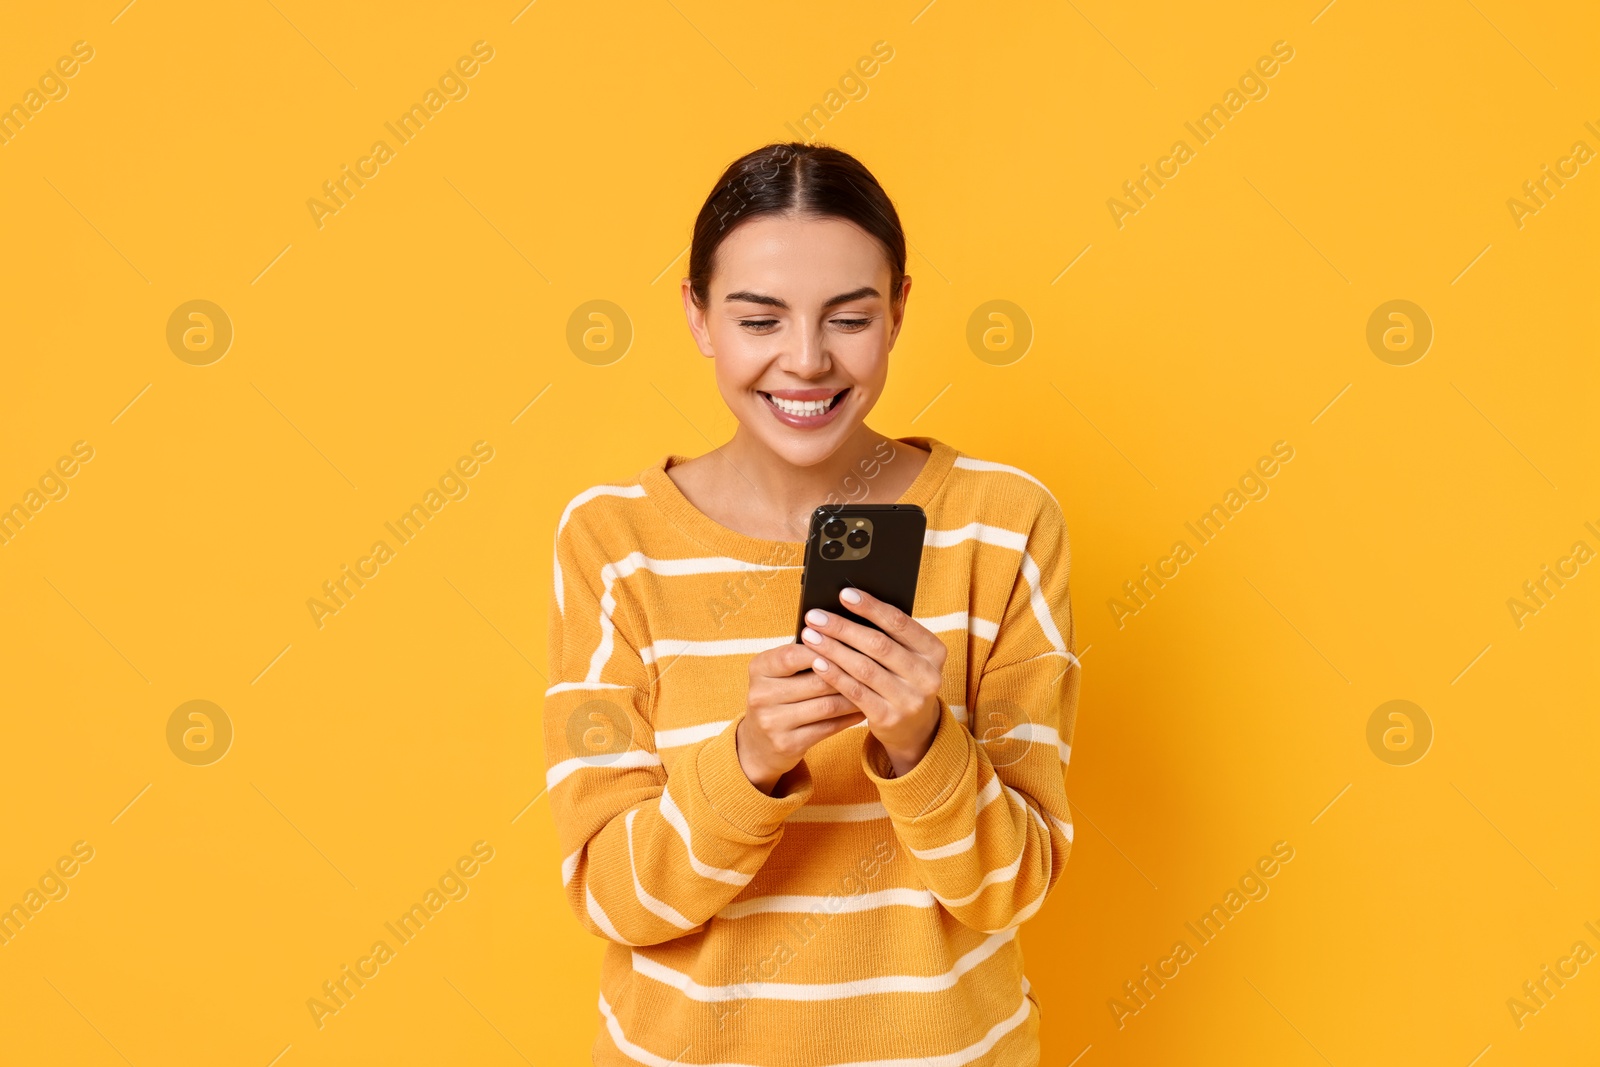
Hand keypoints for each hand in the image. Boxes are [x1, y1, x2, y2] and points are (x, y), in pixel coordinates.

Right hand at [738, 641, 864, 794]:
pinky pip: (827, 728)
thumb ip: (803, 655)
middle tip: (873, 668)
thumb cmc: (779, 696)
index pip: (793, 654)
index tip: (850, 644)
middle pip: (816, 681)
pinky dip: (848, 718)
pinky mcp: (787, 744)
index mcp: (759, 669)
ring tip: (872, 689)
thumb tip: (845, 636)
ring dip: (853, 698)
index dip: (824, 649)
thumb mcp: (778, 673)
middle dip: (848, 674)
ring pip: (826, 706)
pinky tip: (862, 710)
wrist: (758, 744)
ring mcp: (772, 722)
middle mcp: (760, 695)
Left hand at [799, 588, 946, 776]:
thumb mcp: (908, 657)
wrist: (914, 729)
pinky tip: (817, 662)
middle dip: (843, 628)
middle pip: (878, 645)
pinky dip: (834, 675)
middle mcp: (927, 676)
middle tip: (815, 616)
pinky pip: (855, 692)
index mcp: (935, 652)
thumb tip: (846, 607)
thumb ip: (889, 636)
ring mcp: (909, 700)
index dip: (871, 607)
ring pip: (864, 668)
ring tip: (810, 636)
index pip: (900, 623)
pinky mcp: (889, 718)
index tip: (844, 594)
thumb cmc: (903, 679)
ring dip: (833, 649)